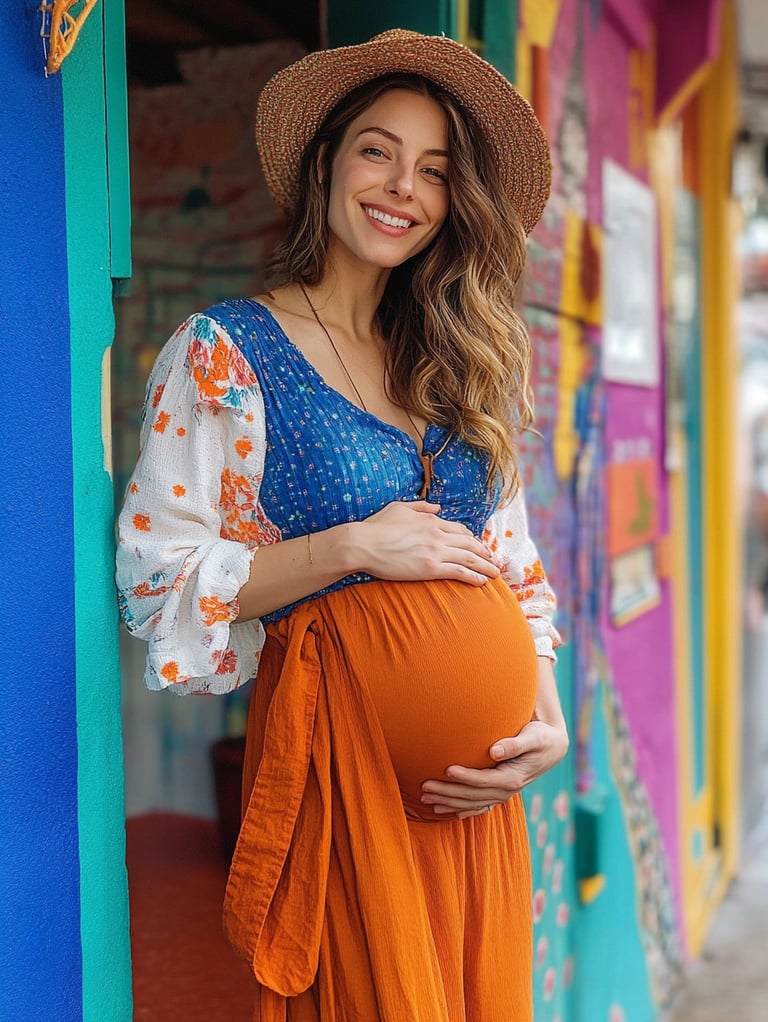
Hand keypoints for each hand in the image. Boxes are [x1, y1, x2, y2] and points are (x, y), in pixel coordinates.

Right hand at [355, 500, 499, 585]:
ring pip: (469, 558)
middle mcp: (437, 534)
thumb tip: (437, 507)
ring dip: (485, 566)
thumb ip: (421, 506)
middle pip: (469, 543)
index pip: (459, 529)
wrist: (363, 543)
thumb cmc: (376, 526)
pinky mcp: (430, 568)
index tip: (479, 544)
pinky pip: (458, 571)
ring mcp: (435, 551)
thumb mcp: (399, 507)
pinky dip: (473, 576)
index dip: (472, 537)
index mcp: (431, 520)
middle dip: (484, 552)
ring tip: (495, 573)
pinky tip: (481, 581)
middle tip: (493, 560)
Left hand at [420, 719, 568, 819]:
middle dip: (447, 792)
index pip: (483, 780)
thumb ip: (514, 744)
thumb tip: (493, 751)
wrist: (552, 748)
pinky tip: (447, 811)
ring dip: (448, 802)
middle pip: (472, 795)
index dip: (464, 776)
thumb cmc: (541, 737)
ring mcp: (503, 795)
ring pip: (471, 803)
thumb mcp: (533, 738)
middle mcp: (507, 791)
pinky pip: (479, 806)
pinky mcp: (500, 793)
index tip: (446, 769)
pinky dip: (462, 809)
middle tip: (424, 787)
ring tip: (425, 800)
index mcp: (513, 778)